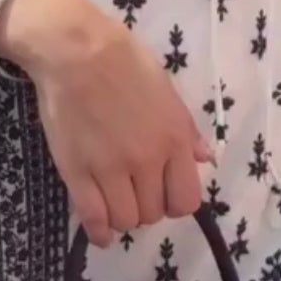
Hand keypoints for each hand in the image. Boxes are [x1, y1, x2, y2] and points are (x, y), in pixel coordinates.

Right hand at [2, 0, 214, 248]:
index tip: (163, 191)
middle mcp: (147, 160)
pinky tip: (101, 229)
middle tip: (135, 189)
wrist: (74, 49)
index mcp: (173, 138)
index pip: (186, 200)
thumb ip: (186, 128)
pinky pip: (93, 218)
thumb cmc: (123, 59)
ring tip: (116, 199)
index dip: (175, 201)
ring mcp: (111, 170)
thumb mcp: (165, 88)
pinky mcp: (78, 173)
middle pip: (154, 213)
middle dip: (147, 206)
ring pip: (126, 220)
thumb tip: (205, 157)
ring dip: (123, 215)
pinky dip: (99, 231)